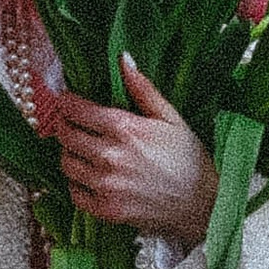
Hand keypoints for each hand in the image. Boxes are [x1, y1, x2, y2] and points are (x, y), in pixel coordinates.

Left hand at [42, 58, 217, 246]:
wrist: (203, 204)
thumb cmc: (189, 160)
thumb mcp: (171, 118)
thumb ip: (143, 89)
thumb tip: (123, 59)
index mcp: (125, 129)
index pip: (77, 110)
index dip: (67, 103)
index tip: (66, 101)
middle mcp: (110, 156)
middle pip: (66, 135)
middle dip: (64, 125)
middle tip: (69, 123)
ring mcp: (106, 185)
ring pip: (66, 163)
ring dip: (69, 152)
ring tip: (81, 149)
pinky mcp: (106, 210)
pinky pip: (74, 192)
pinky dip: (76, 182)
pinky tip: (89, 176)